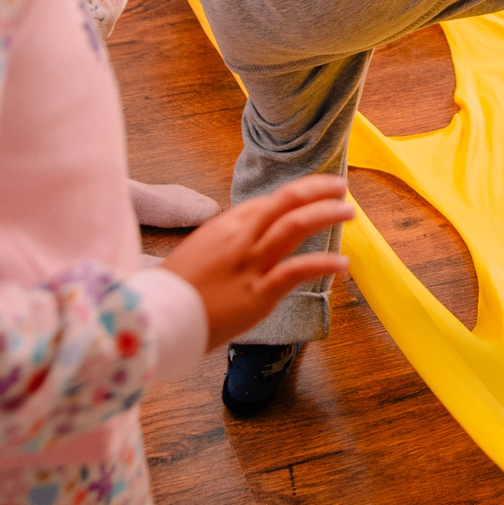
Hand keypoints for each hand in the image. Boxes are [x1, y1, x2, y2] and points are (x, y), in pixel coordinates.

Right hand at [161, 174, 352, 351]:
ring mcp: (250, 265)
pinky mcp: (258, 294)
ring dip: (326, 215)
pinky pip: (297, 271)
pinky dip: (324, 264)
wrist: (155, 318)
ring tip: (348, 212)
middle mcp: (240, 238)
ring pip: (295, 226)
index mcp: (224, 227)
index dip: (296, 196)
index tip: (312, 195)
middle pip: (286, 202)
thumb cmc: (174, 290)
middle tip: (340, 186)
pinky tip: (343, 263)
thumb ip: (225, 242)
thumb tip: (246, 237)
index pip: (268, 202)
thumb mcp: (197, 252)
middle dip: (317, 190)